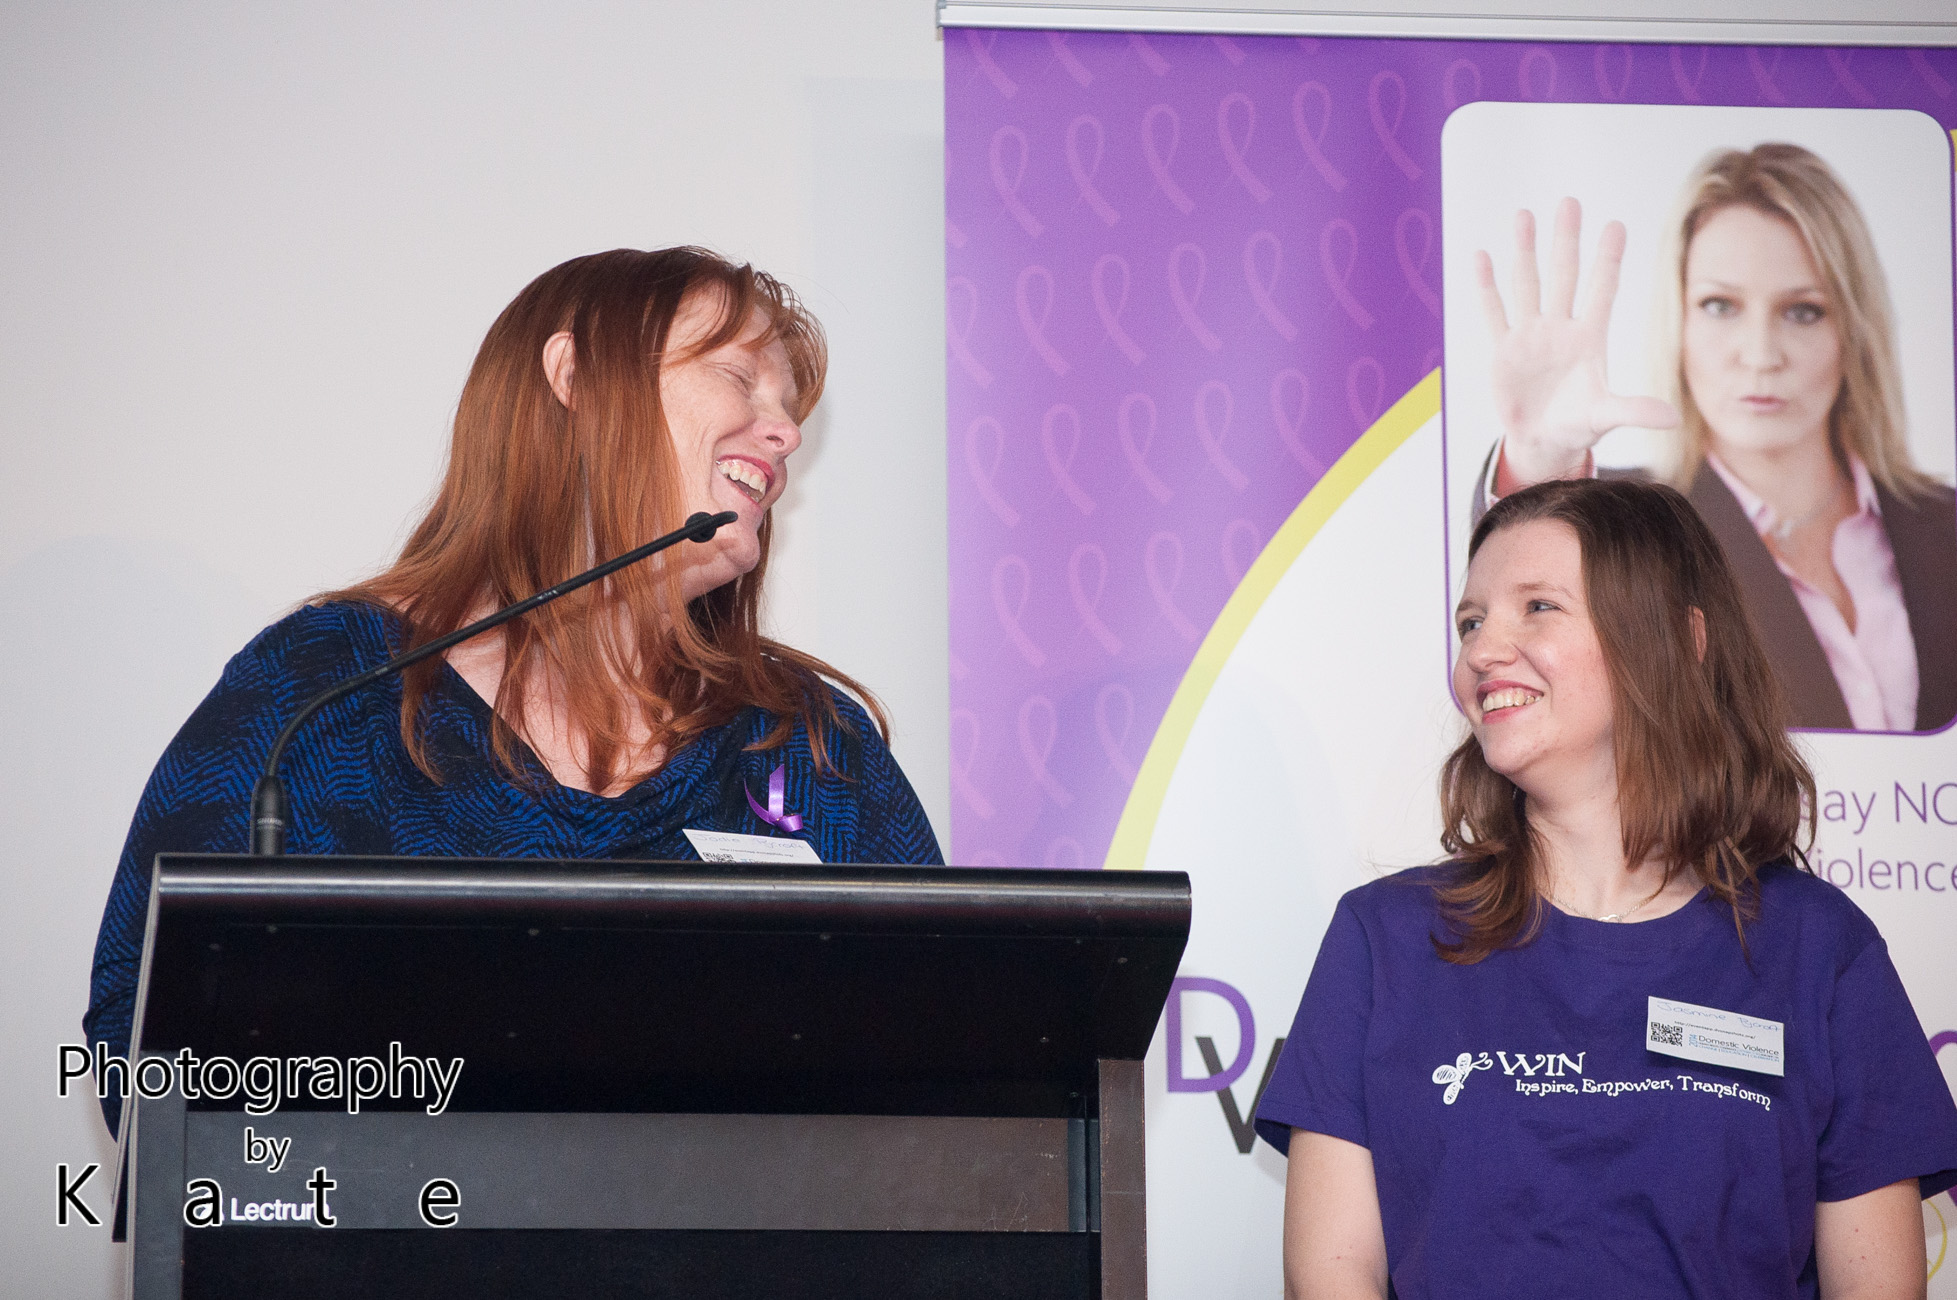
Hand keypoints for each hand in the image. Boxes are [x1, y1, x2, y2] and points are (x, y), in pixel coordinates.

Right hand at [1474, 197, 1678, 488]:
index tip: (1616, 224)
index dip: (1607, 259)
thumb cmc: (1578, 426)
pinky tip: (1483, 256)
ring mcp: (1530, 335)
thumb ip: (1633, 411)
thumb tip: (1672, 418)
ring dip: (1525, 251)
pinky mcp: (1504, 349)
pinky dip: (1487, 286)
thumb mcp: (1605, 418)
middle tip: (1570, 202)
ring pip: (1528, 284)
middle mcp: (1560, 328)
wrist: (1542, 441)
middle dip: (1566, 239)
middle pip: (1564, 274)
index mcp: (1589, 339)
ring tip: (1524, 215)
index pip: (1601, 290)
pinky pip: (1494, 312)